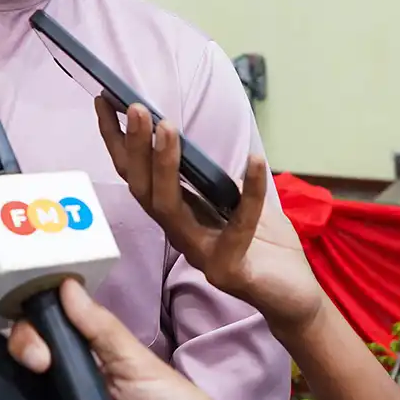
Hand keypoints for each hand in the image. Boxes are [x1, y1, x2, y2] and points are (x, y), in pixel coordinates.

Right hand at [95, 97, 323, 332]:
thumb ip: (209, 175)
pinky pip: (239, 226)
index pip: (137, 177)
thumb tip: (185, 128)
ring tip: (166, 126)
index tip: (105, 102)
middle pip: (143, 190)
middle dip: (135, 147)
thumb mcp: (233, 200)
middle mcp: (181, 235)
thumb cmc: (265, 245)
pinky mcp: (230, 270)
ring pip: (169, 208)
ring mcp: (202, 255)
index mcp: (178, 215)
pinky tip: (255, 160)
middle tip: (135, 108)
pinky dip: (250, 190)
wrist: (294, 296)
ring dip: (164, 164)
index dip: (117, 143)